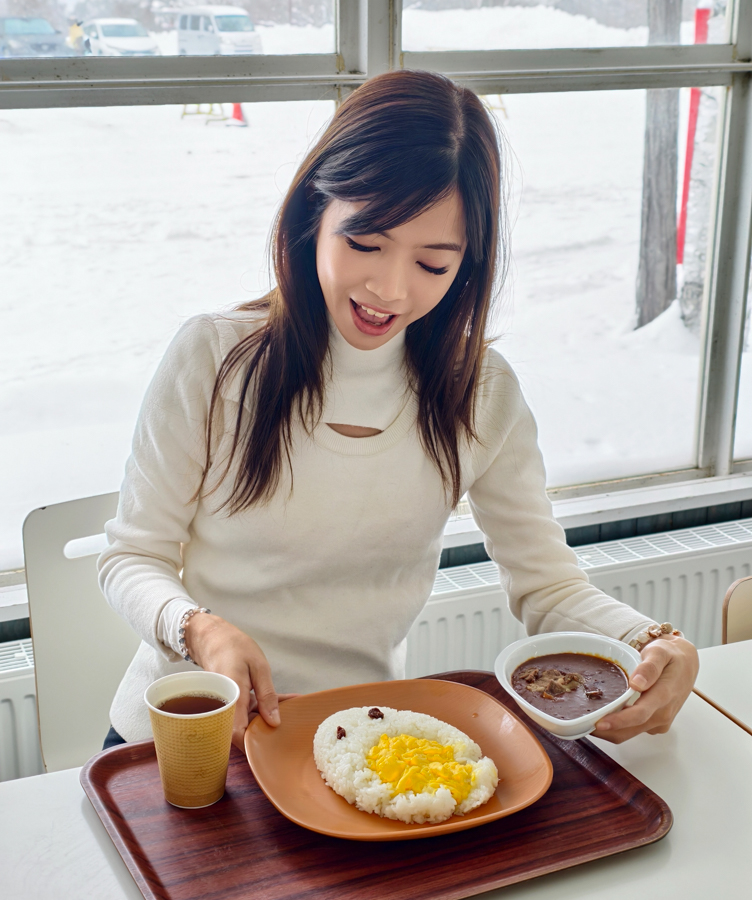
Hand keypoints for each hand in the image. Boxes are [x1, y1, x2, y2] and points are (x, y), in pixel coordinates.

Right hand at [183, 612, 293, 748]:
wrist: (213, 638)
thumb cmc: (235, 647)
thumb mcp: (259, 667)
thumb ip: (267, 695)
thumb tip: (275, 723)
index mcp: (232, 698)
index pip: (237, 734)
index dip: (252, 744)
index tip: (273, 744)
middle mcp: (226, 706)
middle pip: (243, 732)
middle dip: (265, 733)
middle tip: (289, 726)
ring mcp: (229, 705)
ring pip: (248, 721)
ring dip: (268, 718)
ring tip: (293, 711)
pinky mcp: (233, 702)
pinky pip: (249, 711)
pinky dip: (264, 708)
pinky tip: (286, 702)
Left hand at [592, 634, 698, 742]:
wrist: (685, 663)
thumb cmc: (670, 656)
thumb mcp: (660, 652)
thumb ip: (649, 667)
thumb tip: (637, 683)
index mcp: (664, 695)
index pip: (640, 714)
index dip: (618, 721)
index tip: (598, 722)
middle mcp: (663, 713)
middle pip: (631, 729)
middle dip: (607, 729)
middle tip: (582, 721)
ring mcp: (661, 721)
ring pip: (631, 733)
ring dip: (610, 731)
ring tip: (587, 720)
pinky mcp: (656, 724)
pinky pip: (634, 730)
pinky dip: (618, 727)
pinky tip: (604, 715)